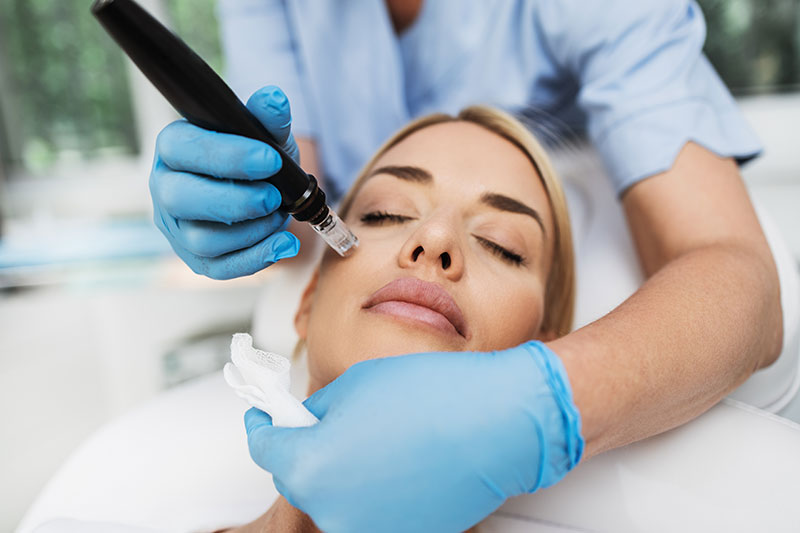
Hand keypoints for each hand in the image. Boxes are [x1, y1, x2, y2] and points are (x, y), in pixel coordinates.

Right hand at [150, 85, 300, 278]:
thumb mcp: (266, 134)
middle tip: (273, 196)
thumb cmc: (258, 156)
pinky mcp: (196, 259)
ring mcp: (178, 228)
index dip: (227, 156)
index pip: (184, 149)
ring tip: (280, 215)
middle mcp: (166, 188)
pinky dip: (256, 258)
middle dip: (235, 200)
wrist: (265, 190)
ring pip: (201, 239)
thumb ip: (268, 118)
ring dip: (250, 231)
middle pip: (182, 199)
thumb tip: (274, 100)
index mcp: (175, 148)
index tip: (269, 159)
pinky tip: (285, 244)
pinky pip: (219, 268)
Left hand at [245, 342, 583, 531]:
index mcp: (309, 468)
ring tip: (374, 437)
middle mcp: (331, 512)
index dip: (264, 425)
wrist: (499, 424)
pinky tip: (397, 459)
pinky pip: (369, 509)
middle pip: (299, 477)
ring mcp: (367, 531)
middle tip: (327, 419)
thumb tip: (305, 425)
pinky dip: (372, 487)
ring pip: (335, 496)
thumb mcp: (353, 385)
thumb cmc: (430, 396)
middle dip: (306, 447)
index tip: (266, 415)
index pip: (265, 448)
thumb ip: (317, 412)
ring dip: (341, 469)